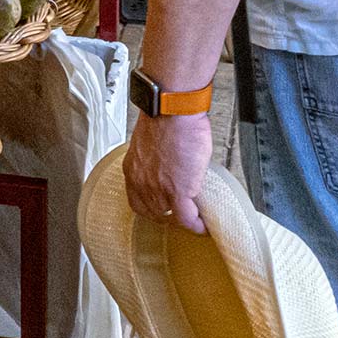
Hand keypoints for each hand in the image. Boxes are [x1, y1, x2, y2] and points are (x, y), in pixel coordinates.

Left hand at [123, 111, 211, 232]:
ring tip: (195, 218)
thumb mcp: (150, 144)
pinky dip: (197, 225)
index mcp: (133, 169)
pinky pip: (187, 218)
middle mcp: (141, 182)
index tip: (163, 209)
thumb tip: (168, 164)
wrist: (171, 112)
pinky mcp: (177, 192)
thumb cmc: (165, 119)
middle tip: (180, 215)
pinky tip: (204, 225)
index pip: (136, 200)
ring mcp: (157, 189)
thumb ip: (154, 160)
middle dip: (166, 217)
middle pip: (151, 212)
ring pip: (169, 218)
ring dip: (183, 220)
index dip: (151, 208)